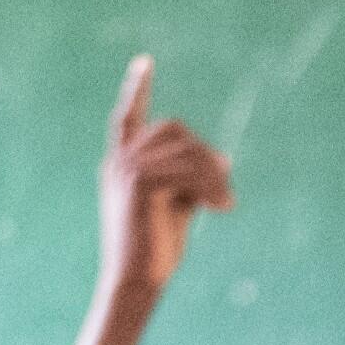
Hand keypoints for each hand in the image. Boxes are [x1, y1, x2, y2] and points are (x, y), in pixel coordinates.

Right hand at [100, 57, 236, 300]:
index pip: (127, 118)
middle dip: (205, 155)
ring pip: (186, 150)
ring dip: (213, 177)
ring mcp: (126, 168)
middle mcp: (119, 161)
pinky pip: (188, 170)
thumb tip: (221, 159)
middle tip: (226, 189)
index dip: (136, 89)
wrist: (136, 282)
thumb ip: (191, 179)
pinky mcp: (140, 181)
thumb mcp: (177, 208)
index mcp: (121, 164)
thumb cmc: (156, 252)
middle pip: (175, 130)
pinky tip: (221, 208)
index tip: (144, 61)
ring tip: (225, 204)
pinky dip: (210, 187)